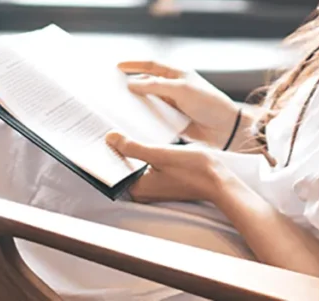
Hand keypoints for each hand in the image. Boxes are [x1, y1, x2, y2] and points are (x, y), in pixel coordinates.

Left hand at [106, 131, 229, 203]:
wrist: (219, 180)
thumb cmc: (192, 169)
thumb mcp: (160, 154)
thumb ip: (133, 147)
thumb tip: (110, 138)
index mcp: (137, 188)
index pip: (113, 169)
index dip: (106, 152)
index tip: (99, 135)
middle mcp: (142, 191)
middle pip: (122, 167)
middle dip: (117, 150)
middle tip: (109, 128)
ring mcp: (153, 187)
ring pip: (133, 166)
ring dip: (129, 151)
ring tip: (122, 131)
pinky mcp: (162, 181)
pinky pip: (145, 166)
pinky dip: (142, 154)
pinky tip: (143, 140)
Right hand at [117, 60, 241, 147]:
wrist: (226, 129)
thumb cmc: (209, 103)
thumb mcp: (182, 89)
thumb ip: (157, 85)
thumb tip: (132, 83)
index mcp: (177, 75)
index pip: (151, 66)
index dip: (134, 65)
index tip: (117, 66)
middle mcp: (173, 88)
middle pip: (146, 84)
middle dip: (129, 85)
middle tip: (109, 89)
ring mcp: (172, 106)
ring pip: (147, 103)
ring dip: (134, 105)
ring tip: (114, 107)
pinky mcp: (172, 122)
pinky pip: (153, 120)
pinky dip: (142, 121)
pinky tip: (130, 124)